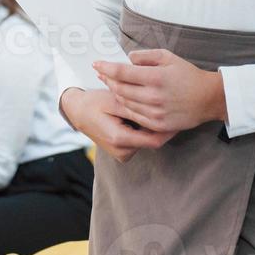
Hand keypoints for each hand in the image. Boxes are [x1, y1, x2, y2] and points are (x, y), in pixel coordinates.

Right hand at [59, 88, 174, 162]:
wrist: (77, 111)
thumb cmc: (94, 103)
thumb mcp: (114, 101)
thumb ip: (136, 109)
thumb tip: (158, 111)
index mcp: (120, 140)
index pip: (154, 140)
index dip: (169, 130)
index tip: (178, 116)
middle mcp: (122, 151)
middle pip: (151, 140)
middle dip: (159, 125)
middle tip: (168, 108)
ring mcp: (122, 153)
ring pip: (146, 140)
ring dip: (150, 126)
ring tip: (155, 109)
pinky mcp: (122, 150)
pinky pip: (139, 140)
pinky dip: (142, 129)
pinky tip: (142, 115)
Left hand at [94, 50, 227, 134]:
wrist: (208, 99)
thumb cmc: (188, 75)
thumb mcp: (169, 57)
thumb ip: (146, 56)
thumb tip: (128, 58)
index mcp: (155, 77)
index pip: (122, 72)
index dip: (106, 67)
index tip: (96, 63)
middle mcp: (154, 96)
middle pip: (120, 88)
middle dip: (107, 79)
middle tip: (101, 73)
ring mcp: (155, 113)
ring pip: (125, 103)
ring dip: (115, 93)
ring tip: (111, 84)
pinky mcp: (158, 125)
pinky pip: (134, 116)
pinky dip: (126, 106)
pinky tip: (124, 99)